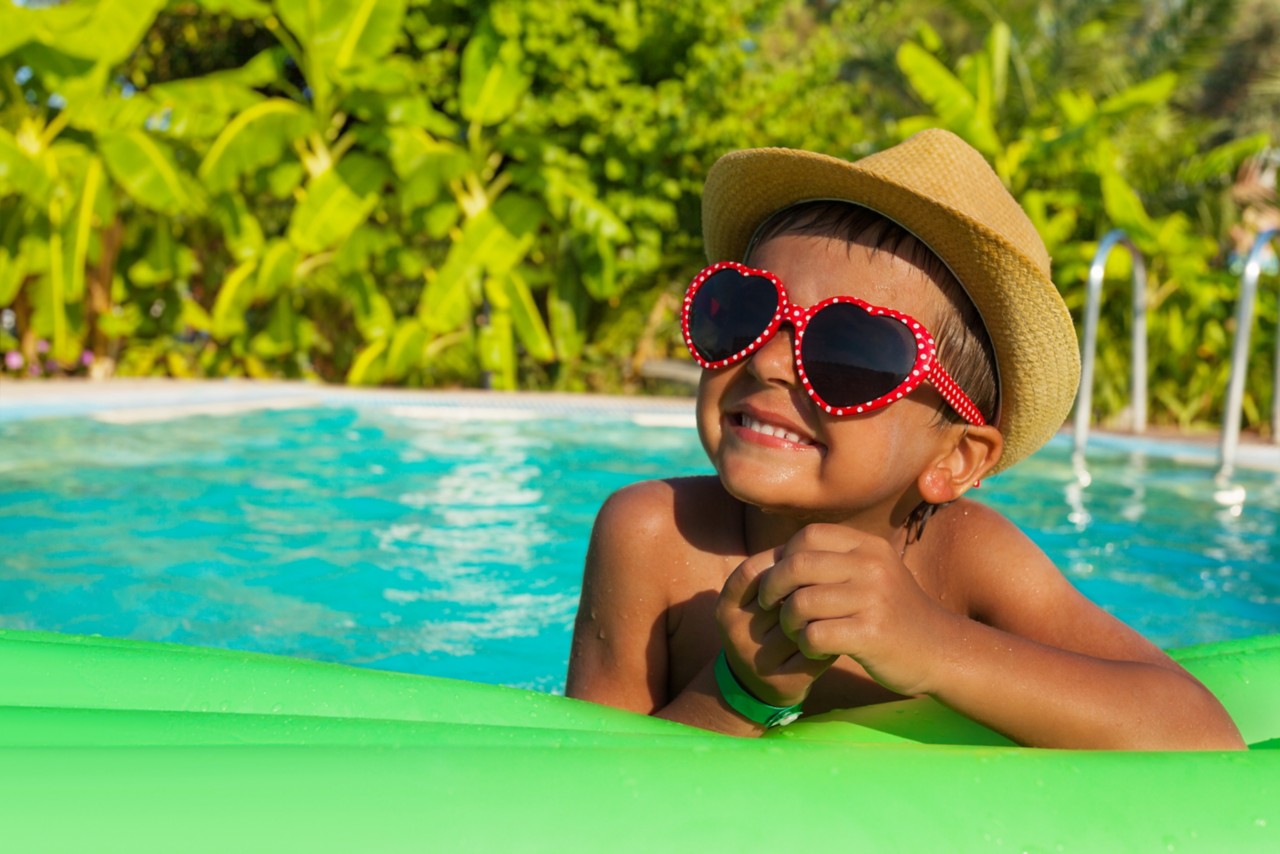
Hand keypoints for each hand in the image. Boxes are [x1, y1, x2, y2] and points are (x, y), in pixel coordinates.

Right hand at [715, 544, 835, 708]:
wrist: (753, 685)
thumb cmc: (763, 625)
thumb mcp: (754, 599)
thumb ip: (775, 571)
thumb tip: (811, 540)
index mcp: (726, 607)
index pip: (753, 571)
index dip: (783, 562)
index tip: (807, 560)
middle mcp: (736, 634)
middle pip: (782, 598)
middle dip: (812, 587)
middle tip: (837, 578)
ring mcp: (758, 661)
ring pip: (803, 624)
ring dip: (827, 611)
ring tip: (845, 600)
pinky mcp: (784, 682)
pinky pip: (817, 650)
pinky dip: (834, 636)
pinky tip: (844, 626)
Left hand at [754, 524, 959, 696]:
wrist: (941, 651)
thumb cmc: (892, 613)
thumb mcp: (871, 574)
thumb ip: (831, 562)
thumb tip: (771, 560)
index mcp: (869, 546)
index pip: (808, 536)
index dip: (783, 557)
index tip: (778, 580)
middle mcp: (872, 566)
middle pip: (797, 566)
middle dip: (772, 587)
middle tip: (771, 606)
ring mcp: (873, 599)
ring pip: (800, 603)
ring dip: (788, 622)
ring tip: (796, 631)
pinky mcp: (872, 634)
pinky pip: (815, 635)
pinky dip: (806, 645)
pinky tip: (815, 649)